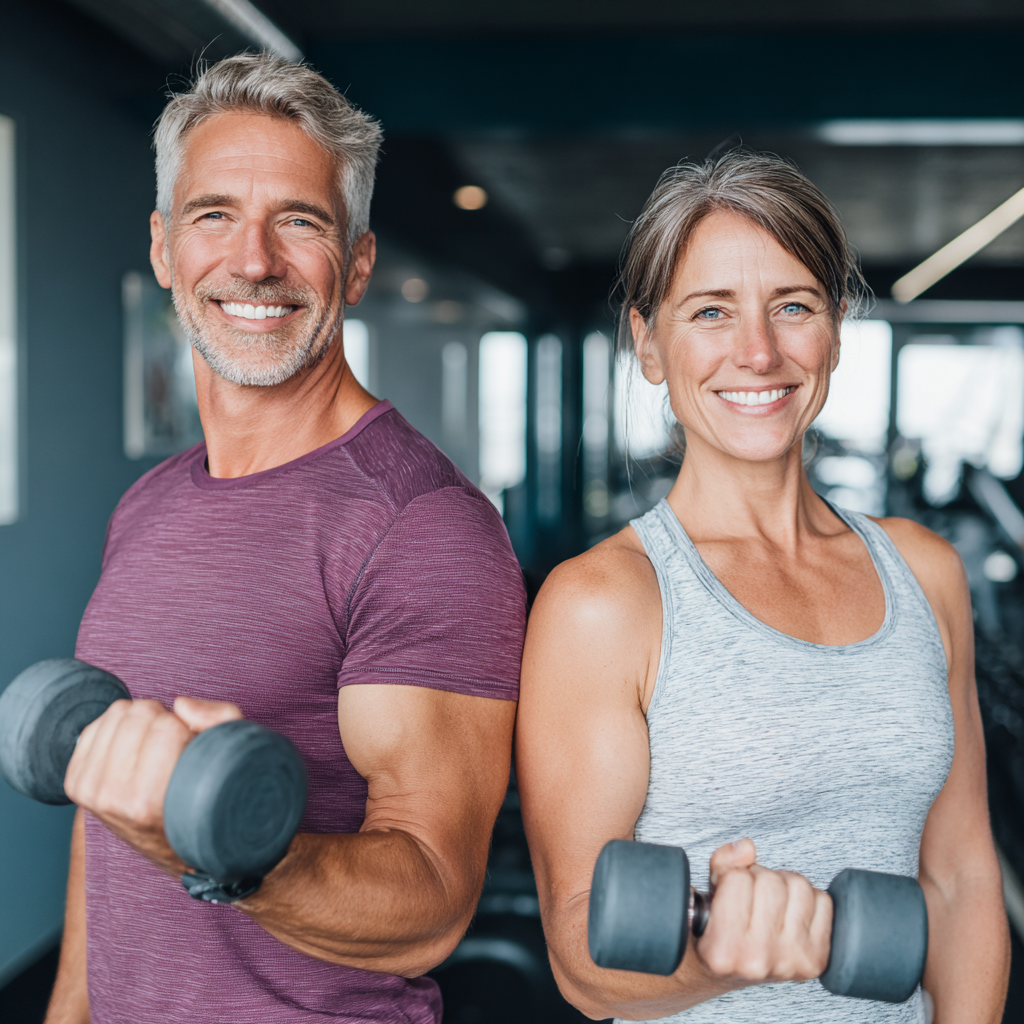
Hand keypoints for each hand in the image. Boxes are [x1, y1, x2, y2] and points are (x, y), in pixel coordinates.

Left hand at [64, 694, 242, 873]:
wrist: (175, 846)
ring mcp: (91, 792)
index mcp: (151, 800)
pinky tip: (131, 749)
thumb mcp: (233, 758)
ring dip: (139, 722)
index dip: (187, 725)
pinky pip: (94, 726)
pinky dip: (116, 729)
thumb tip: (180, 704)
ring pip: (116, 715)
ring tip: (153, 747)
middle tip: (172, 743)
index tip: (191, 746)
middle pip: (137, 715)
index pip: (166, 727)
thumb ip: (220, 720)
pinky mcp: (75, 785)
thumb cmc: (206, 797)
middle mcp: (115, 798)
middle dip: (161, 719)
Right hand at [693, 838, 832, 985]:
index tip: (728, 892)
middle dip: (758, 877)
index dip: (732, 875)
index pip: (738, 878)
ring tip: (770, 900)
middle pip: (770, 880)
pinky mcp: (815, 959)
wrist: (734, 972)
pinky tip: (790, 911)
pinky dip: (808, 898)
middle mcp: (757, 959)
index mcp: (723, 949)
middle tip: (750, 895)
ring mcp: (790, 961)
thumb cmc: (718, 932)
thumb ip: (721, 863)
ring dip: (784, 884)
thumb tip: (746, 847)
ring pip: (799, 886)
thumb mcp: (707, 897)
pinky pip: (823, 902)